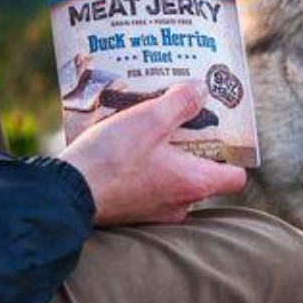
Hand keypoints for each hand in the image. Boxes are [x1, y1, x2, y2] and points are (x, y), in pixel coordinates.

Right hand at [59, 82, 247, 225]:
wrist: (67, 193)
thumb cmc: (113, 158)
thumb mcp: (150, 118)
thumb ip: (181, 102)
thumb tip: (202, 90)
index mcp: (193, 183)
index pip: (234, 177)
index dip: (233, 154)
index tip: (222, 130)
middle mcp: (179, 205)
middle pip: (202, 174)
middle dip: (194, 146)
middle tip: (182, 118)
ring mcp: (154, 212)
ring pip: (173, 179)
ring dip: (166, 155)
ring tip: (150, 126)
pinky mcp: (131, 211)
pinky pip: (149, 186)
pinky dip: (145, 168)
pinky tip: (127, 146)